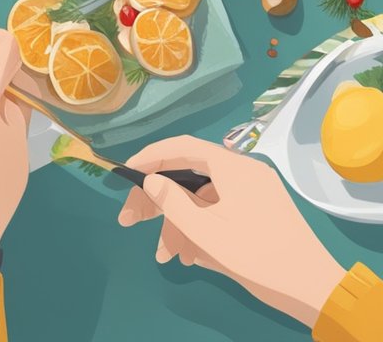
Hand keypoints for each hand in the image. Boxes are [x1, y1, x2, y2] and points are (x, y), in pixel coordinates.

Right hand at [119, 135, 344, 326]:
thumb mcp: (205, 231)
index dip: (149, 156)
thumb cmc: (256, 255)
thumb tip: (150, 179)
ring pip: (201, 199)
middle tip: (129, 220)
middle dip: (158, 201)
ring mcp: (253, 191)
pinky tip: (190, 256)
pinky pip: (219, 211)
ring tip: (167, 255)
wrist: (311, 287)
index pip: (181, 146)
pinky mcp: (258, 210)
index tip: (124, 172)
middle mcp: (243, 172)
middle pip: (188, 175)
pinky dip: (200, 228)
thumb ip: (172, 201)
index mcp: (233, 167)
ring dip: (179, 224)